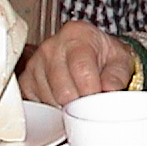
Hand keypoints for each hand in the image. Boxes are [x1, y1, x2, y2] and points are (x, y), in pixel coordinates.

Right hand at [19, 20, 133, 105]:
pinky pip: (38, 106)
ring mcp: (35, 64)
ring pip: (50, 102)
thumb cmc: (104, 55)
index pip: (81, 69)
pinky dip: (52, 110)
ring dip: (66, 108)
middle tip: (91, 103)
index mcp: (76, 35)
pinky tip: (63, 100)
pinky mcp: (25, 81)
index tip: (99, 102)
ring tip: (78, 97)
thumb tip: (110, 90)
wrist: (90, 52)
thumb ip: (118, 74)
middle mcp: (51, 47)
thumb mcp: (120, 59)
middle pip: (63, 90)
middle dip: (80, 103)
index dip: (92, 91)